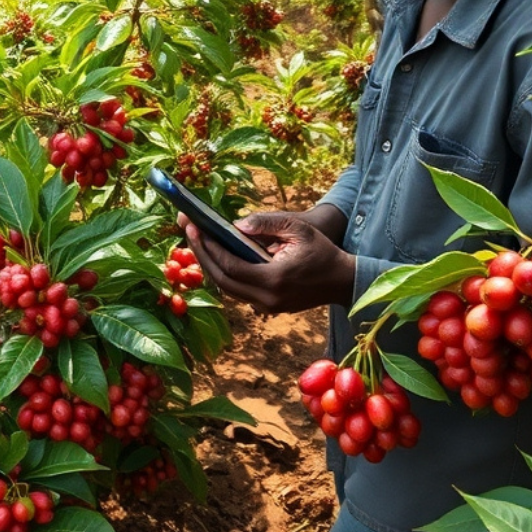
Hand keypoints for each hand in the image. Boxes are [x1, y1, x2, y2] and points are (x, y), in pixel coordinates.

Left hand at [177, 211, 354, 313]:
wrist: (343, 281)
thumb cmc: (322, 251)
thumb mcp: (299, 229)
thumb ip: (267, 224)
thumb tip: (235, 225)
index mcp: (274, 279)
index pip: (230, 266)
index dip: (208, 248)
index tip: (193, 227)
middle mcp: (267, 299)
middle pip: (222, 281)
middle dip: (202, 255)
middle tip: (188, 231)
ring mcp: (267, 307)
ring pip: (227, 289)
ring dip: (210, 265)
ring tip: (197, 240)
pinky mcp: (268, 308)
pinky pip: (238, 291)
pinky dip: (224, 274)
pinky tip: (215, 254)